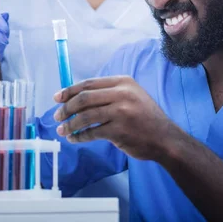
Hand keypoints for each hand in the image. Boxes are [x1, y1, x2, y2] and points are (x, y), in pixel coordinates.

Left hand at [52, 76, 174, 159]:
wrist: (166, 139)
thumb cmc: (145, 117)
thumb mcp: (131, 96)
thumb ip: (108, 93)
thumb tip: (75, 97)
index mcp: (122, 82)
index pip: (88, 83)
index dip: (69, 90)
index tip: (57, 98)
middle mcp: (122, 93)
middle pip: (84, 98)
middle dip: (66, 108)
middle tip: (57, 116)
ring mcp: (121, 112)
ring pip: (85, 116)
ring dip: (70, 124)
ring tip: (62, 130)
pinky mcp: (120, 130)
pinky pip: (92, 132)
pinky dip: (80, 136)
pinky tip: (75, 139)